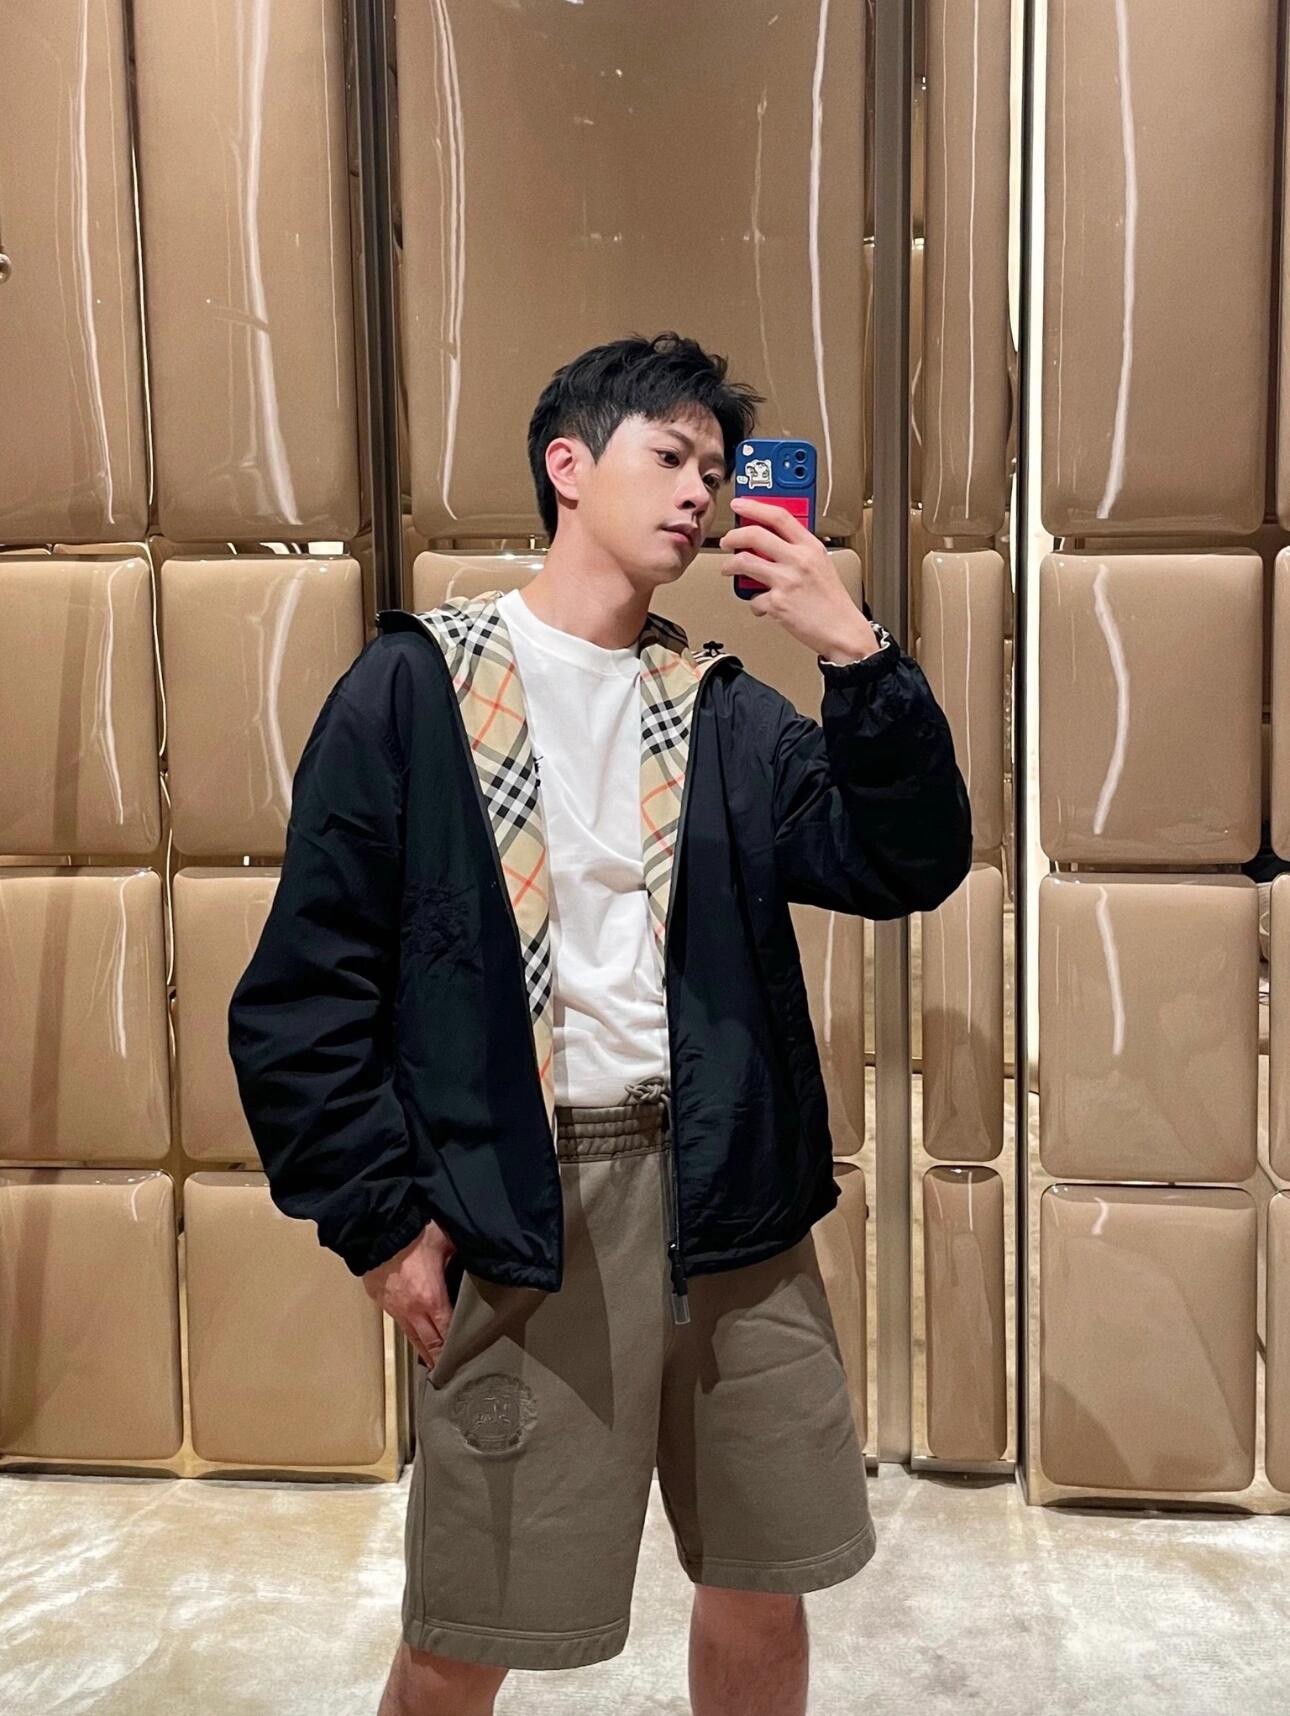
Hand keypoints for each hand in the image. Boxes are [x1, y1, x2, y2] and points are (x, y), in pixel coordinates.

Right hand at [361, 1218, 457, 1369]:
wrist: (376, 1229)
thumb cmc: (412, 1234)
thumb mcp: (446, 1241)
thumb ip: (463, 1255)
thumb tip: (482, 1254)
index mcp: (432, 1300)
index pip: (447, 1334)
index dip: (456, 1349)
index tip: (466, 1359)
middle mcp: (413, 1311)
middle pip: (429, 1344)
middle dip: (440, 1359)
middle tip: (451, 1371)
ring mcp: (395, 1309)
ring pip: (412, 1337)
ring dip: (424, 1348)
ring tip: (434, 1360)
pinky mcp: (381, 1301)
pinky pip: (399, 1321)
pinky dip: (410, 1329)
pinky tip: (416, 1332)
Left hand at [719, 497, 881, 660]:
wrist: (842, 630)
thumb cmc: (832, 601)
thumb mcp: (821, 564)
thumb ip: (798, 550)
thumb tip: (769, 541)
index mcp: (810, 547)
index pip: (779, 516)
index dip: (754, 506)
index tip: (739, 504)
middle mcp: (798, 560)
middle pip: (755, 534)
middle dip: (733, 536)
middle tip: (727, 541)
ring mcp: (787, 581)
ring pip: (744, 562)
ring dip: (729, 565)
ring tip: (729, 568)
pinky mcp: (778, 603)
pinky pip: (753, 598)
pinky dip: (754, 603)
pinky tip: (761, 605)